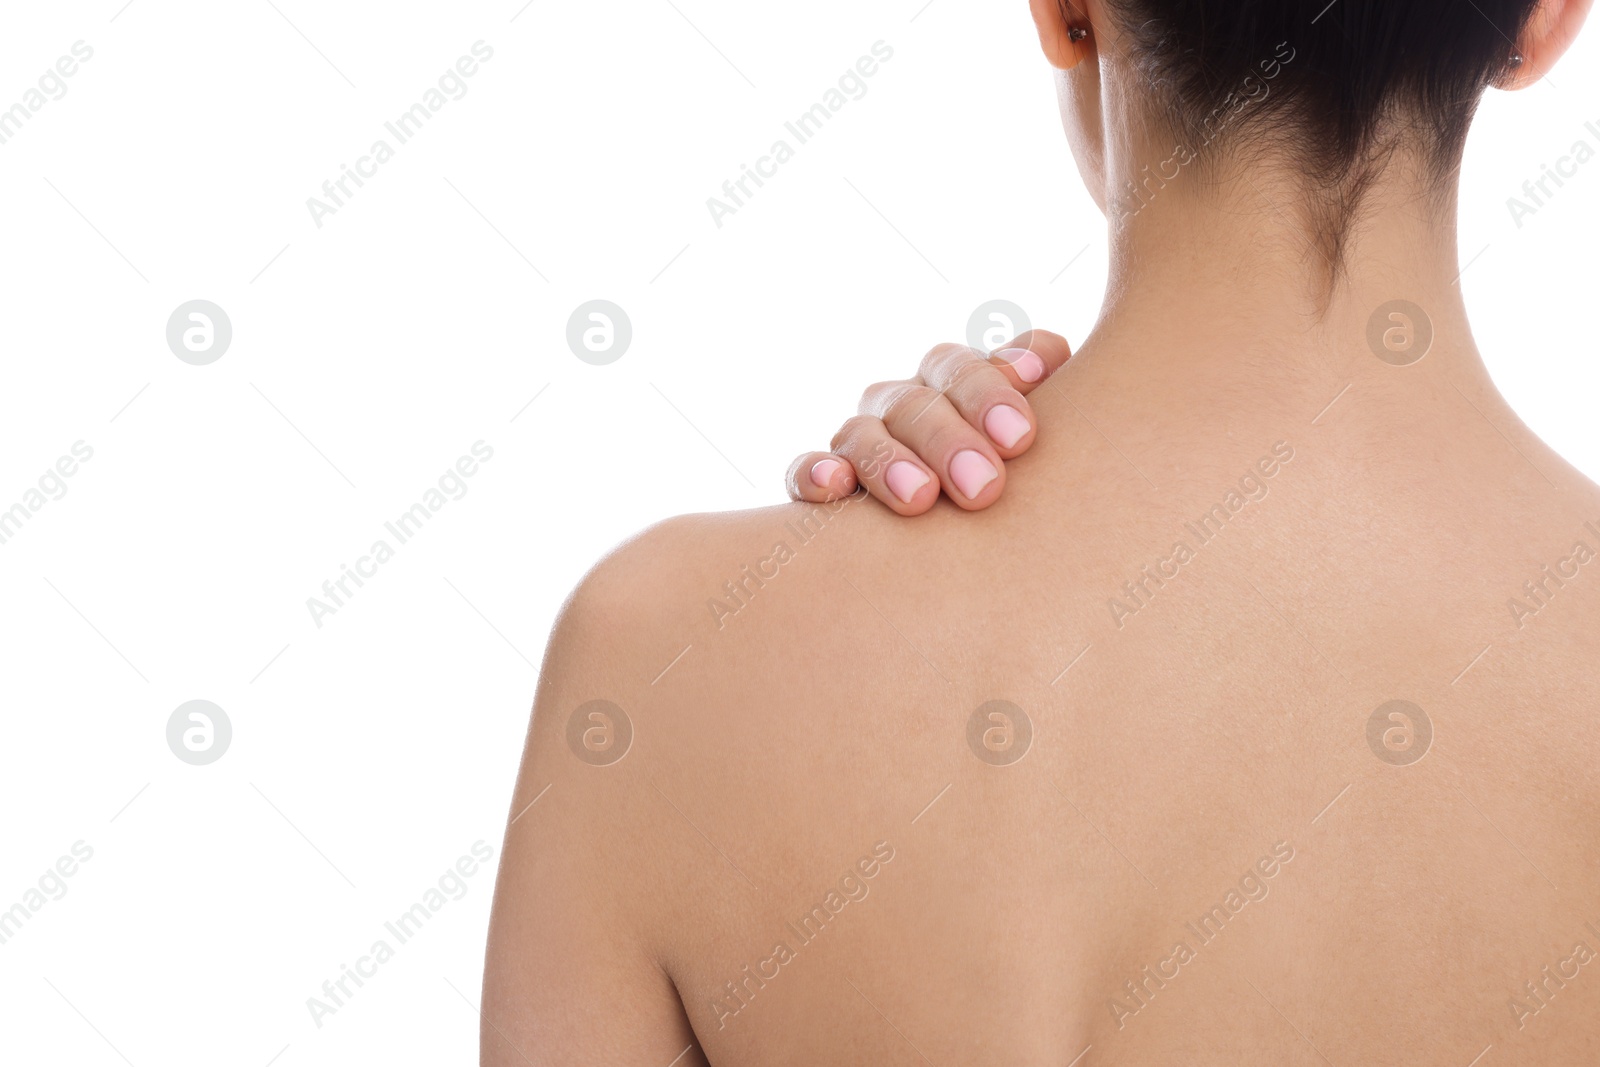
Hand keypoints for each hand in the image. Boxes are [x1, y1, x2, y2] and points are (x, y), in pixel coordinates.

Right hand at [785, 331, 1071, 514]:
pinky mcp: (815, 484)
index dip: (988, 394)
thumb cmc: (1008, 467)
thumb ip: (1037, 379)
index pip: (960, 369)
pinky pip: (802, 471)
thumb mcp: (1025, 426)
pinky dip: (814, 474)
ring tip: (919, 499)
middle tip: (983, 487)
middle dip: (948, 442)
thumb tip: (1049, 355)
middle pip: (914, 404)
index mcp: (950, 384)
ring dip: (887, 462)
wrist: (954, 542)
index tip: (1020, 436)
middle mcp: (900, 406)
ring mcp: (857, 442)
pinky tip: (834, 487)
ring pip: (859, 434)